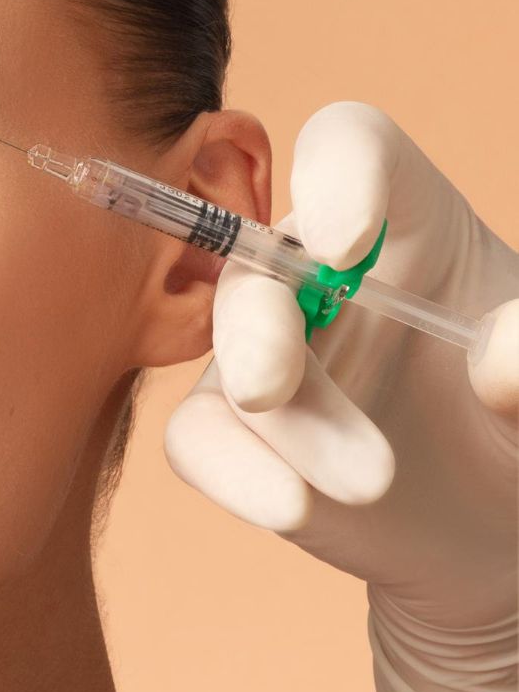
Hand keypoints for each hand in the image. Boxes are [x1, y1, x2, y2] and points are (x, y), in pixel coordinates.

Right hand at [163, 101, 518, 691]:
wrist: (512, 545)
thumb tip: (503, 365)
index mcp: (414, 225)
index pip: (346, 146)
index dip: (333, 177)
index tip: (354, 241)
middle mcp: (328, 282)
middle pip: (248, 251)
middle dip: (263, 311)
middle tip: (295, 363)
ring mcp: (276, 369)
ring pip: (216, 358)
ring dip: (272, 414)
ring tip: (358, 478)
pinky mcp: (247, 450)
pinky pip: (203, 449)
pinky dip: (247, 479)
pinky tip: (308, 507)